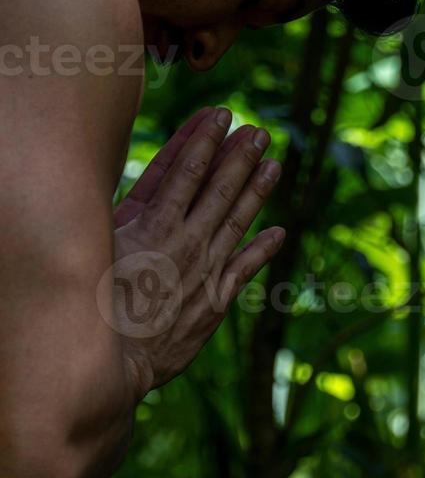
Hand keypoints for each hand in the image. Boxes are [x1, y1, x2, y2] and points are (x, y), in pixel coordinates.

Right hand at [110, 107, 283, 398]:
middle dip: (239, 156)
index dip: (205, 139)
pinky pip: (245, 268)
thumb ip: (126, 207)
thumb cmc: (93, 301)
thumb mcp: (100, 244)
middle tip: (258, 131)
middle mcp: (187, 241)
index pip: (186, 170)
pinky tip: (279, 231)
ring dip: (256, 189)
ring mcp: (205, 271)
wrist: (112, 362)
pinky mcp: (215, 301)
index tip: (220, 114)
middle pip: (219, 189)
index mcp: (155, 224)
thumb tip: (141, 174)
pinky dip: (262, 248)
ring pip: (236, 220)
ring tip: (274, 163)